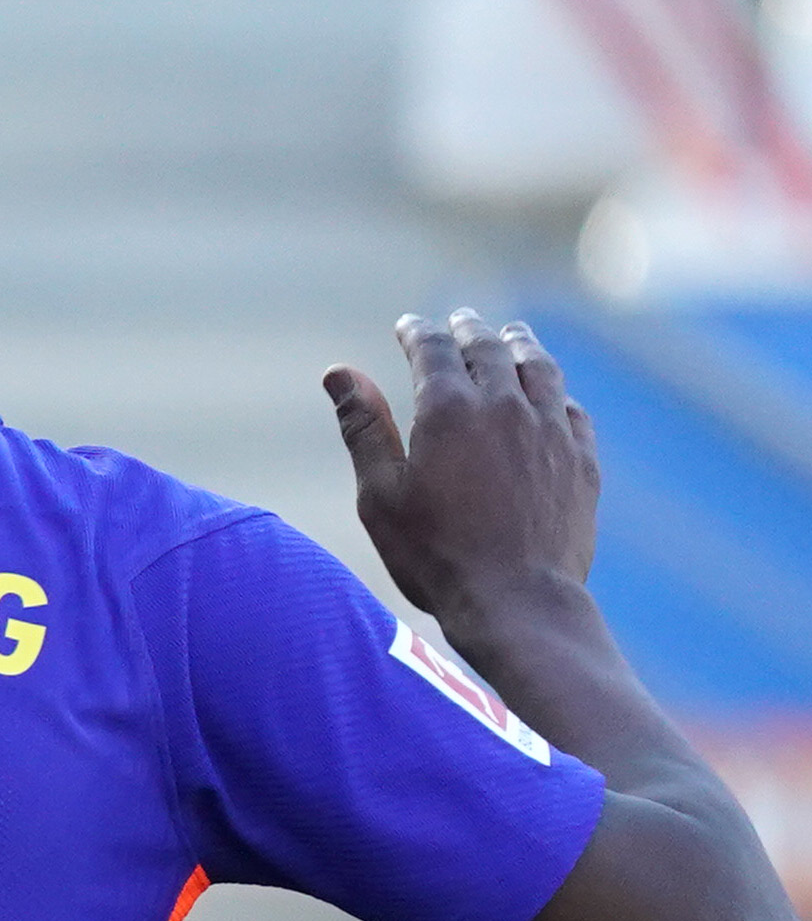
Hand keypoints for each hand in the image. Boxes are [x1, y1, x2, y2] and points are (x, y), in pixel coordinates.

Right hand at [330, 310, 600, 644]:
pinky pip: (571, 408)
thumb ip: (364, 427)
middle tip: (459, 320)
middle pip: (489, 347)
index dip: (417, 332)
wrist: (517, 600)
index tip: (407, 325)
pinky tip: (550, 397)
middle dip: (469, 329)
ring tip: (512, 337)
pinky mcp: (582, 459)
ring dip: (521, 346)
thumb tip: (338, 371)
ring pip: (539, 368)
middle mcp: (506, 405)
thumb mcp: (380, 494)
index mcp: (448, 409)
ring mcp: (552, 430)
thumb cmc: (434, 554)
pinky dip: (555, 393)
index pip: (432, 349)